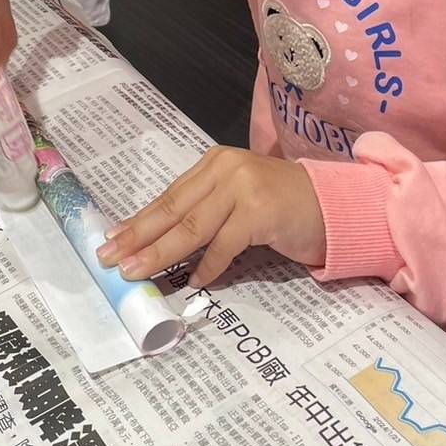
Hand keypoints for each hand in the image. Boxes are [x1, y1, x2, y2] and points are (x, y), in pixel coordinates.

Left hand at [96, 147, 325, 287]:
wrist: (335, 206)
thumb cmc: (284, 207)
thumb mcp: (238, 201)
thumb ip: (206, 212)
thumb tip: (160, 243)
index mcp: (215, 164)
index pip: (169, 196)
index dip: (138, 220)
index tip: (112, 239)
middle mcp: (225, 169)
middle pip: (173, 209)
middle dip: (138, 236)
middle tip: (110, 257)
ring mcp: (243, 188)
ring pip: (191, 227)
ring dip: (160, 253)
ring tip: (136, 271)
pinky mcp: (260, 211)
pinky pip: (224, 245)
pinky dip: (208, 267)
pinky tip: (193, 282)